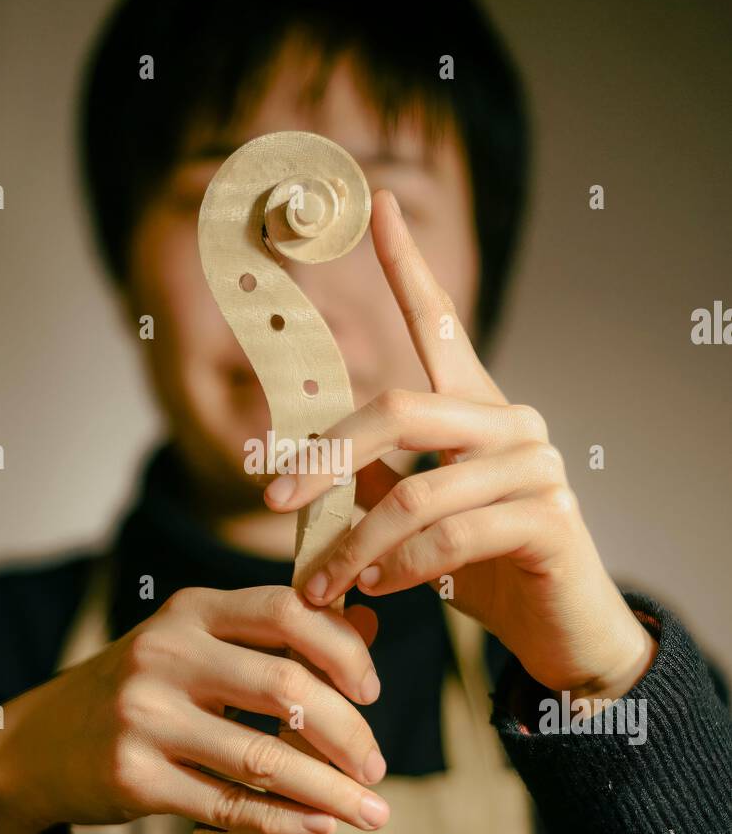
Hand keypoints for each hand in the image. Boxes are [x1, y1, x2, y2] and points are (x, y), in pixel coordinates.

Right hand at [0, 585, 389, 833]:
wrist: (38, 745)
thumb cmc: (142, 689)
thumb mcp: (197, 644)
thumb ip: (277, 635)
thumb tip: (369, 625)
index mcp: (191, 610)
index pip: (288, 610)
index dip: (344, 649)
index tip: (372, 691)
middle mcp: (166, 654)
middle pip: (285, 685)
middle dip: (348, 732)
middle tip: (378, 765)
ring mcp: (145, 718)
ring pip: (263, 757)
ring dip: (331, 790)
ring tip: (371, 810)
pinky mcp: (133, 779)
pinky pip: (227, 805)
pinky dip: (284, 820)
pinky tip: (320, 827)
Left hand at [264, 190, 656, 701]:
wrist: (561, 630)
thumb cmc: (485, 569)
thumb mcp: (416, 521)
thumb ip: (374, 482)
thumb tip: (309, 467)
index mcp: (477, 408)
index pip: (439, 323)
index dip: (407, 265)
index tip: (378, 203)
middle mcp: (511, 420)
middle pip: (398, 410)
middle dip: (324, 459)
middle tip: (271, 501)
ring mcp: (536, 464)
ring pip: (414, 492)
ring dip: (353, 546)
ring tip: (322, 584)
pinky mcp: (549, 515)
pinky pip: (447, 538)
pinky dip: (398, 569)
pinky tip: (378, 590)